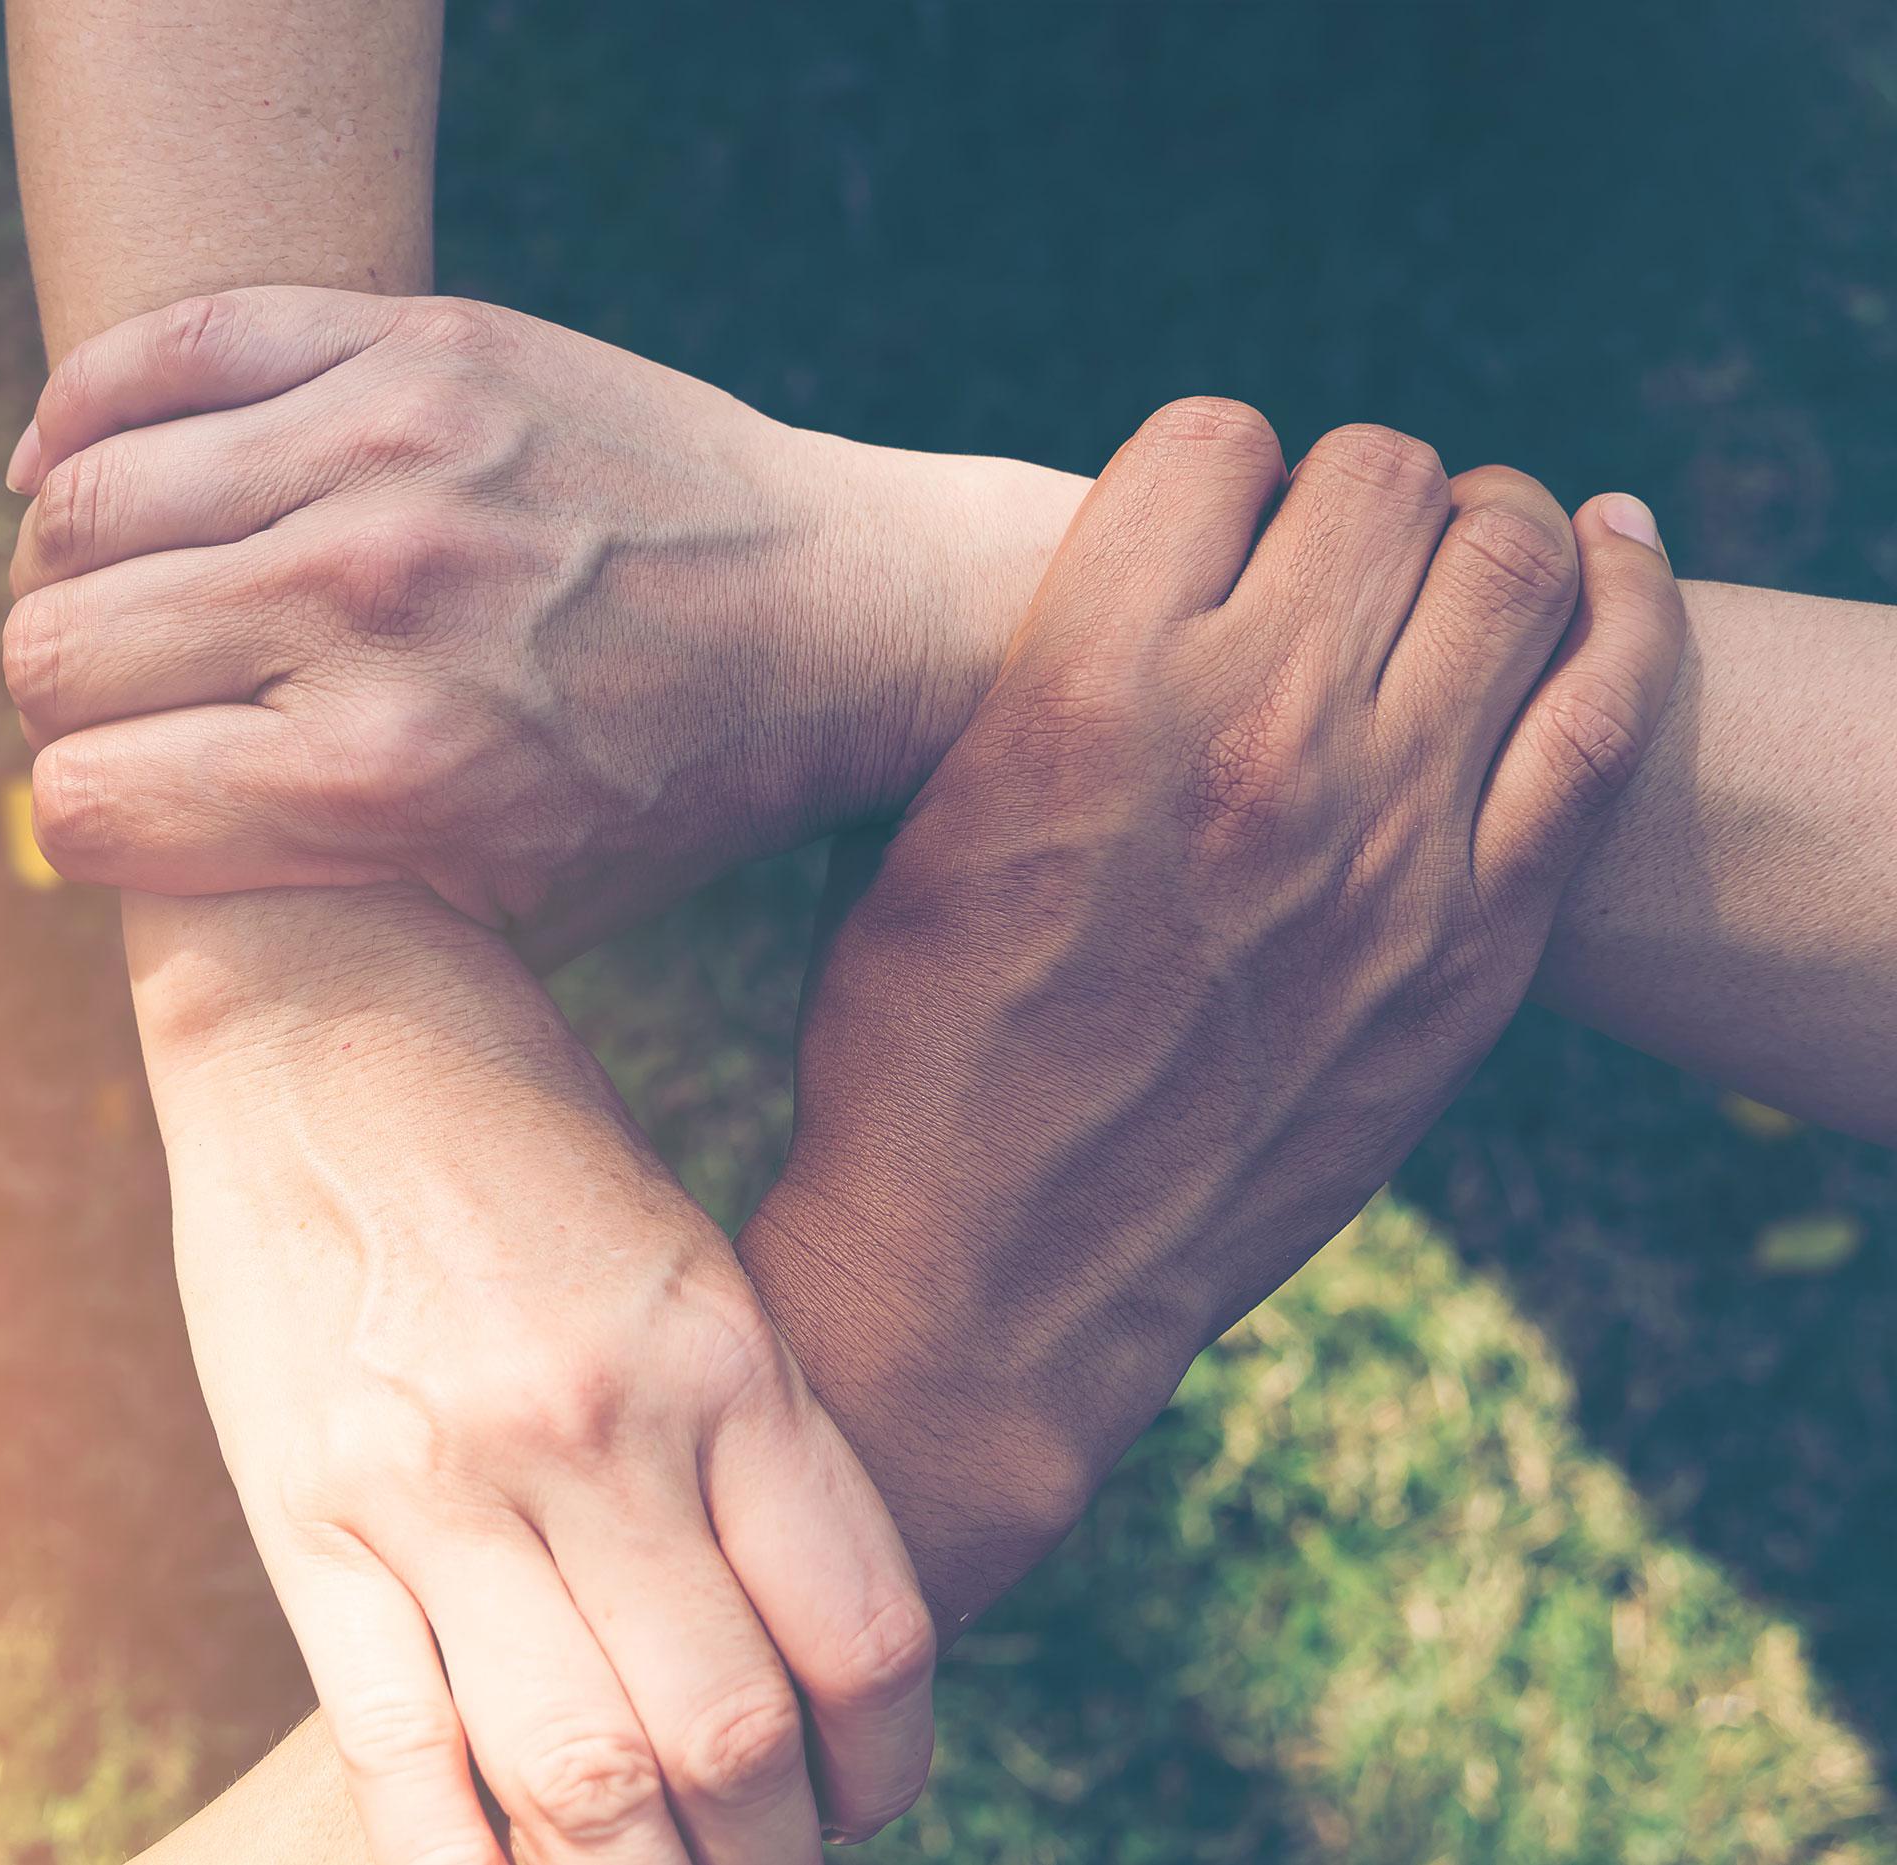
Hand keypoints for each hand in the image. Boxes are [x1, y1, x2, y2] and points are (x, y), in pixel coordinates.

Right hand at [2, 286, 1082, 961]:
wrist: (841, 614)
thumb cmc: (660, 794)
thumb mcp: (499, 911)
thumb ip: (307, 896)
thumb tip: (106, 845)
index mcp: (378, 784)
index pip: (78, 804)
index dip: (81, 820)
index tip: (118, 807)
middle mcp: (367, 610)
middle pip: (50, 652)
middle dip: (62, 697)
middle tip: (118, 700)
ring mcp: (389, 455)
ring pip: (80, 504)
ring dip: (66, 563)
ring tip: (118, 591)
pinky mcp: (417, 346)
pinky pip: (161, 349)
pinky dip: (83, 413)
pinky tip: (79, 465)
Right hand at [143, 891, 936, 1863]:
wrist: (323, 1002)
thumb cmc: (529, 1133)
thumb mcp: (688, 1260)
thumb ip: (749, 1444)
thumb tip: (794, 1647)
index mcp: (723, 1350)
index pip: (866, 1638)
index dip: (893, 1762)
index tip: (869, 1787)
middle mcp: (596, 1426)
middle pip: (728, 1741)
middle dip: (768, 1850)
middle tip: (764, 1857)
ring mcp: (441, 1477)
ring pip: (577, 1774)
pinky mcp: (306, 1507)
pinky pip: (398, 1748)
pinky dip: (464, 1860)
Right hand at [738, 400, 1688, 1626]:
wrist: (995, 1281)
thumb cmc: (916, 1046)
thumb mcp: (925, 821)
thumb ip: (1049, 668)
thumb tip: (1163, 560)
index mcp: (1084, 694)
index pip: (1210, 443)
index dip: (1206, 471)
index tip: (1202, 528)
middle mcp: (1254, 740)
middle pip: (1374, 478)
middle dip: (1342, 493)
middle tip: (1321, 553)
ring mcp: (1392, 840)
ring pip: (1512, 557)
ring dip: (1478, 529)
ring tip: (1447, 562)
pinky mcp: (1480, 939)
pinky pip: (1610, 706)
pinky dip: (1624, 605)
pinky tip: (1610, 558)